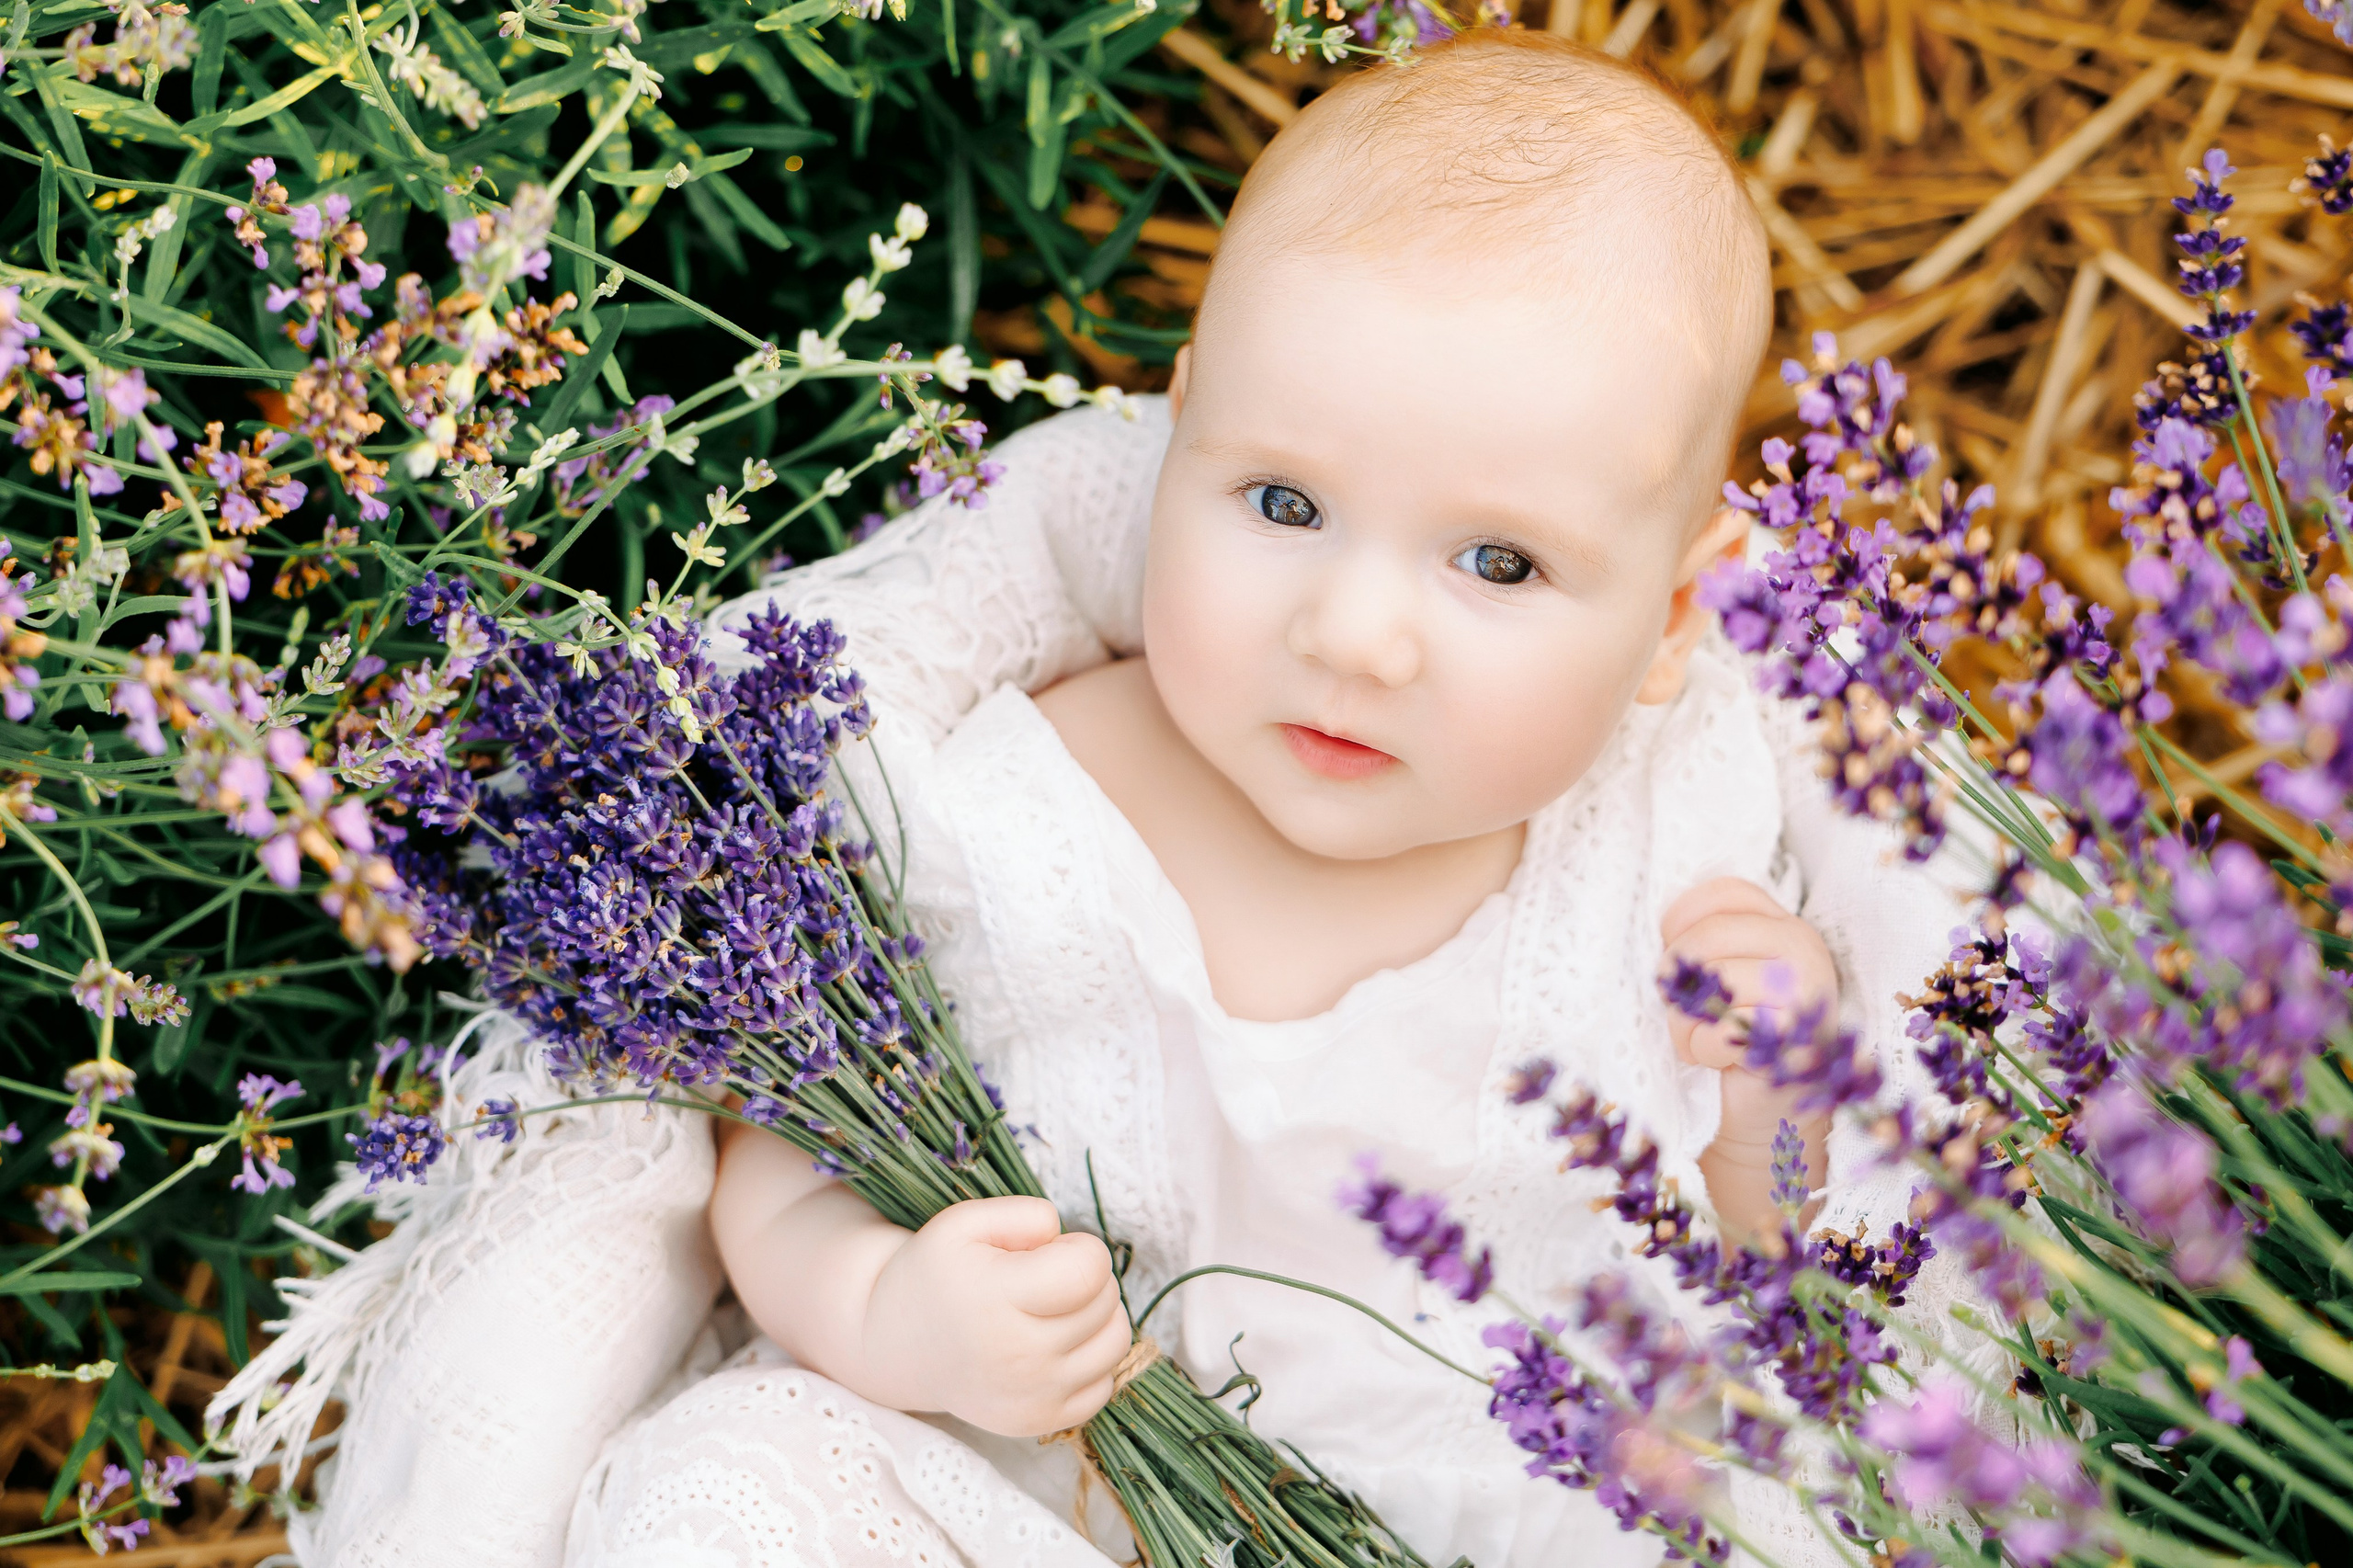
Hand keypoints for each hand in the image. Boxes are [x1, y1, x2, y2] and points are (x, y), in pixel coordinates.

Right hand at [859, 1195, 1131, 1436]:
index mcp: (996, 1299)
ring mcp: (1031, 1396)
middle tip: (1046, 1279)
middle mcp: (1017, 1356)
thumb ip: (1023, 1215)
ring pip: (1115, 1344)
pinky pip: (1104, 1387)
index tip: (1053, 1251)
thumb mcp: (963, 1223)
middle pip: (1105, 1303)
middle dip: (1087, 1279)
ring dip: (1098, 1318)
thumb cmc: (936, 1275)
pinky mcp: (1038, 1423)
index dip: (1081, 1248)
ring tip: (1057, 1309)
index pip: (1089, 1270)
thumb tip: (1064, 1236)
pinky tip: (1055, 1346)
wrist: (897, 1346)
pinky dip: (1090, 1362)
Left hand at [1660, 878, 1838, 1235]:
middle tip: (1686, 1011)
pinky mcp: (1794, 1037)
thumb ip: (1696, 943)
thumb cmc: (1727, 1039)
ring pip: (1712, 982)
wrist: (1759, 1113)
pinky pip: (1720, 1032)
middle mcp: (1802, 946)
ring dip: (1686, 1023)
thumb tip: (1656, 929)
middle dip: (1677, 980)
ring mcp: (1805, 990)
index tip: (1679, 962)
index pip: (1721, 893)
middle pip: (1706, 937)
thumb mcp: (1710, 977)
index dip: (1682, 925)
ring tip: (1701, 1041)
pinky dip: (1703, 1052)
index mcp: (1782, 924)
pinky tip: (1719, 1062)